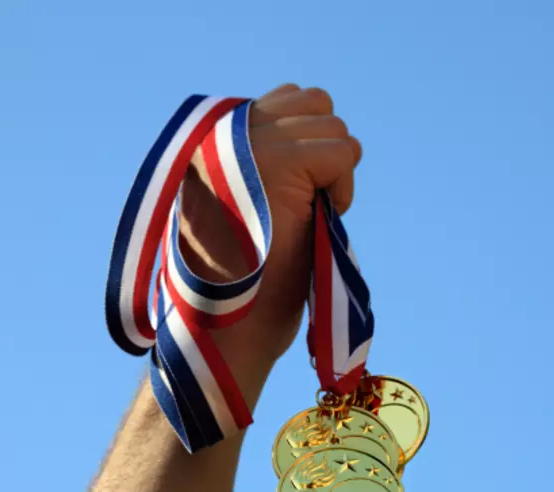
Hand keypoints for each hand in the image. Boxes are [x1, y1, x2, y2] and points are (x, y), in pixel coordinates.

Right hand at [179, 84, 362, 381]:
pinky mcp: (279, 162)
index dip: (307, 146)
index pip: (285, 99)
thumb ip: (261, 158)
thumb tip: (314, 122)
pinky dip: (342, 188)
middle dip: (323, 154)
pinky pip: (342, 152)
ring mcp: (249, 143)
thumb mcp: (242, 205)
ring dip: (334, 172)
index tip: (291, 195)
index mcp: (211, 139)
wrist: (223, 329)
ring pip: (332, 125)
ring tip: (306, 215)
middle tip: (305, 207)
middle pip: (314, 103)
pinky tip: (318, 220)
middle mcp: (224, 132)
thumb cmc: (239, 284)